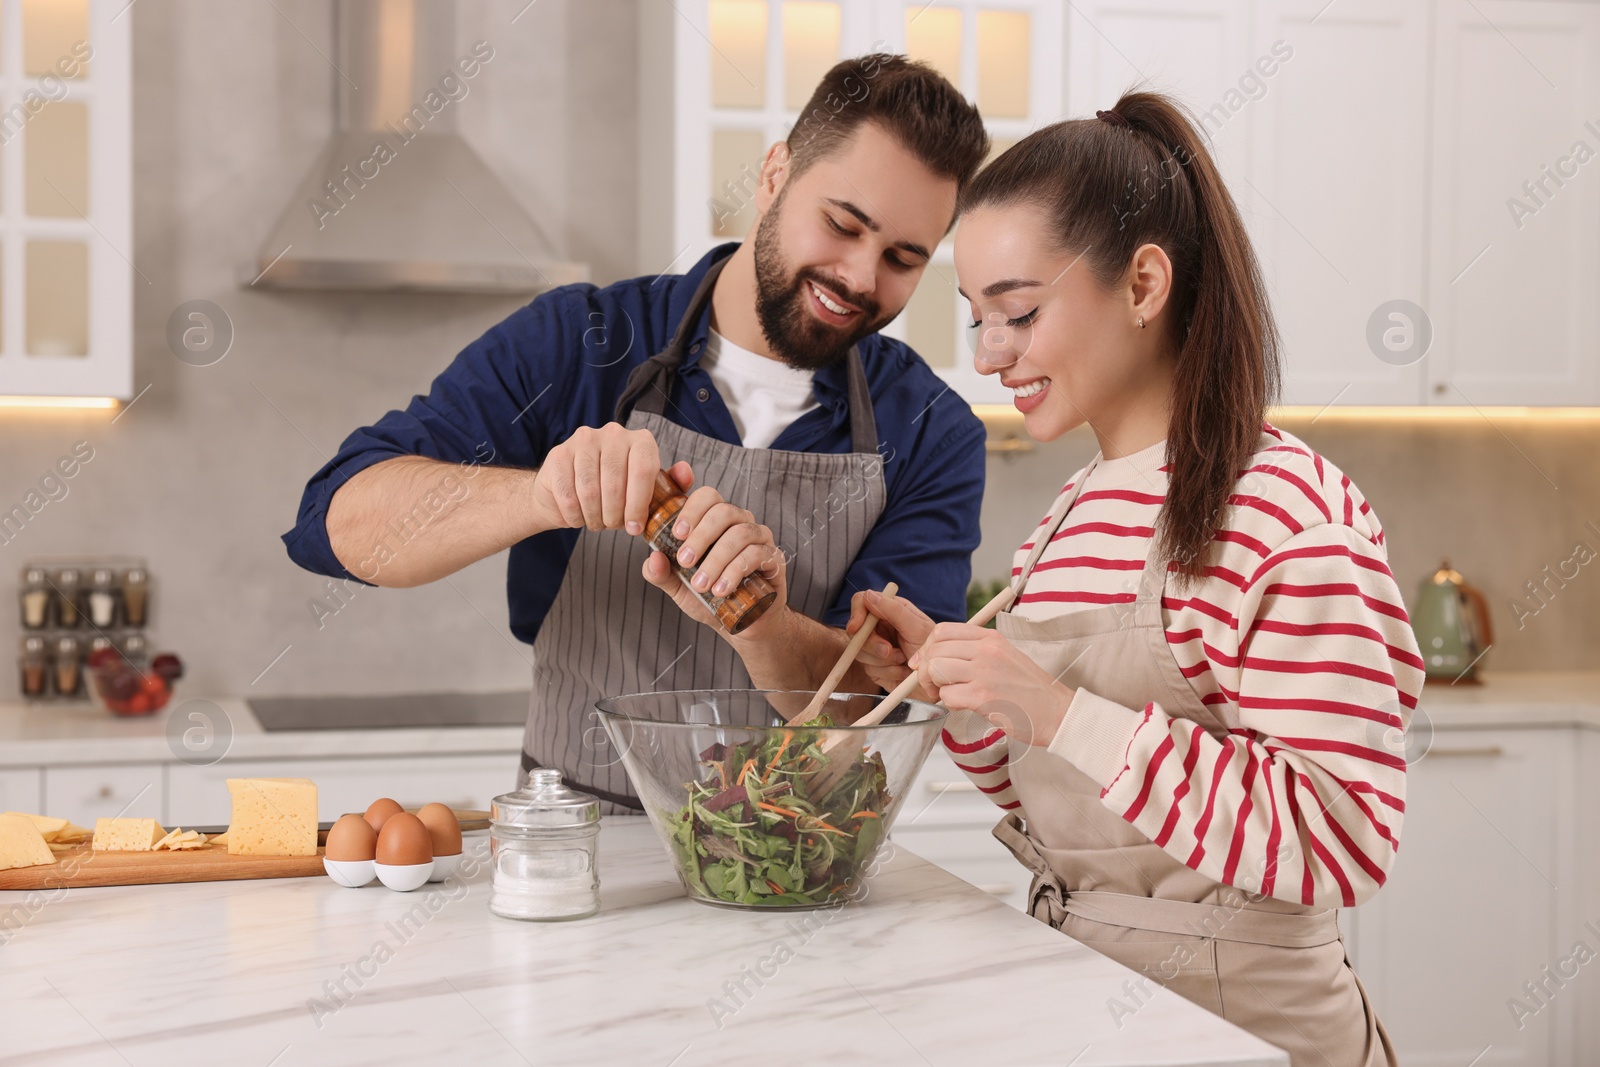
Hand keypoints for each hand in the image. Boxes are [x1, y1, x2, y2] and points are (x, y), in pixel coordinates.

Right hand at [530, 423, 688, 534]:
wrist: (569, 486)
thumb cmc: (616, 490)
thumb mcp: (647, 490)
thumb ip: (670, 484)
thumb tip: (685, 472)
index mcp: (640, 440)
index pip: (643, 472)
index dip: (639, 505)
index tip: (634, 527)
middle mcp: (613, 433)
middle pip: (616, 485)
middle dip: (614, 515)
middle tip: (612, 525)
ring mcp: (583, 440)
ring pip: (590, 492)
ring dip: (594, 517)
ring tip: (597, 521)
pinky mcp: (558, 454)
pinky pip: (569, 496)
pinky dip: (575, 516)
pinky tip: (579, 516)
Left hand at [641, 481, 787, 632]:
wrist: (744, 624)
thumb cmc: (711, 598)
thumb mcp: (679, 588)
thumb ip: (661, 574)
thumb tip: (653, 559)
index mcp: (715, 522)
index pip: (706, 496)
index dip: (691, 508)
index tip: (676, 532)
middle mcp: (739, 523)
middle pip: (723, 510)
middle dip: (700, 535)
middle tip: (685, 561)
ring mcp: (759, 538)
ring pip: (740, 532)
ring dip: (716, 559)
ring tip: (701, 584)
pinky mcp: (774, 557)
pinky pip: (756, 554)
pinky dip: (734, 571)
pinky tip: (720, 590)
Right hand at [845, 589, 925, 697]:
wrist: (937, 680)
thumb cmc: (933, 650)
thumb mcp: (917, 628)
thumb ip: (893, 610)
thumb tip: (869, 595)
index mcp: (890, 610)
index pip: (861, 602)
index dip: (856, 614)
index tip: (857, 628)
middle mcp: (880, 626)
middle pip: (856, 630)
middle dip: (872, 644)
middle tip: (889, 652)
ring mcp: (875, 647)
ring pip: (860, 652)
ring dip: (883, 661)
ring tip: (903, 661)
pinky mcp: (875, 667)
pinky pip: (869, 669)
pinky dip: (887, 672)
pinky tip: (902, 672)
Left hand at [911, 624, 1076, 746]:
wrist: (1056, 712)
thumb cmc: (1029, 689)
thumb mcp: (1004, 657)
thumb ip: (973, 652)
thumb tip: (934, 657)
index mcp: (990, 638)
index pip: (942, 631)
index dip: (927, 648)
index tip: (924, 663)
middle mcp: (986, 651)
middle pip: (935, 650)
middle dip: (926, 670)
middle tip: (934, 686)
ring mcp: (984, 672)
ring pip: (936, 670)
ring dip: (935, 687)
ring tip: (949, 696)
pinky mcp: (983, 696)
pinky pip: (947, 695)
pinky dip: (949, 703)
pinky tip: (963, 705)